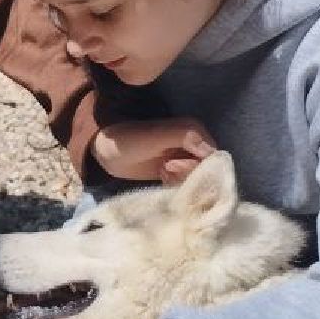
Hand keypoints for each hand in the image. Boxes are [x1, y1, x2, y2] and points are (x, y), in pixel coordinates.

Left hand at [91, 119, 216, 183]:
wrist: (105, 151)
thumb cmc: (129, 138)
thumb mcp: (156, 136)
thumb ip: (185, 137)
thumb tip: (212, 152)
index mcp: (195, 132)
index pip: (214, 158)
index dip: (198, 167)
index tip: (174, 165)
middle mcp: (194, 146)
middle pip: (206, 171)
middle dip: (187, 174)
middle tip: (165, 168)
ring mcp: (184, 160)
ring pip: (196, 180)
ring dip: (180, 180)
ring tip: (162, 172)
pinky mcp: (175, 173)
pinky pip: (185, 185)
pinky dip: (175, 185)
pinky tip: (161, 178)